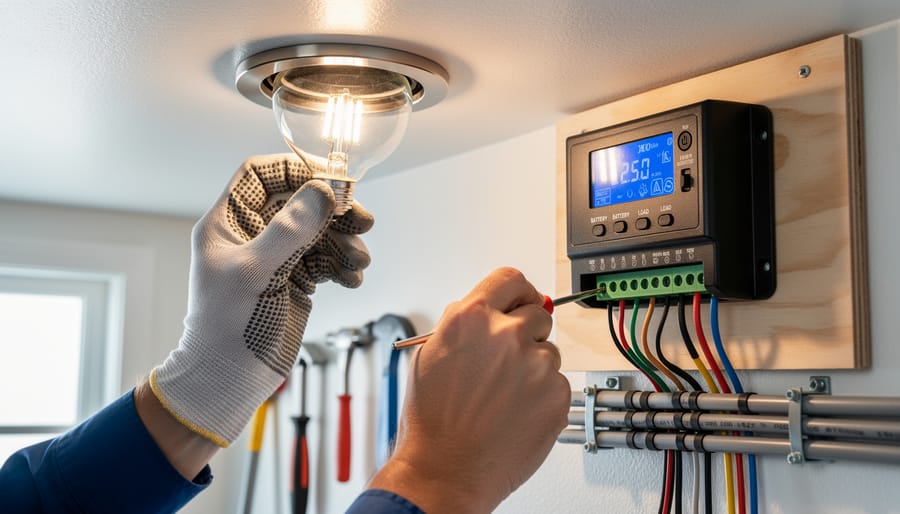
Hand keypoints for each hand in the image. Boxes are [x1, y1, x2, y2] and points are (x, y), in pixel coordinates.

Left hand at [150, 154, 372, 445]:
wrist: (228, 380)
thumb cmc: (226, 327)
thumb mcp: (256, 273)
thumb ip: (289, 230)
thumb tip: (321, 191)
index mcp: (229, 223)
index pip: (261, 175)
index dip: (296, 170)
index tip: (331, 180)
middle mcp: (252, 235)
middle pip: (299, 202)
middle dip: (333, 210)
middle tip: (362, 220)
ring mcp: (275, 258)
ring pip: (318, 232)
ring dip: (344, 242)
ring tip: (359, 262)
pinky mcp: (294, 281)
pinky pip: (325, 260)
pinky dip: (342, 266)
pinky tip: (351, 280)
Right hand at [368, 267, 570, 512]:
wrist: (446, 469)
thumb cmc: (432, 420)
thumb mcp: (431, 354)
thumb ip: (464, 323)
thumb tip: (490, 309)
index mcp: (471, 318)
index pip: (511, 279)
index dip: (517, 291)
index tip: (522, 299)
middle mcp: (506, 335)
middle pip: (537, 312)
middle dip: (525, 331)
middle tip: (507, 361)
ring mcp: (536, 364)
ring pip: (548, 350)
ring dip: (533, 366)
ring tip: (503, 396)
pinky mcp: (557, 394)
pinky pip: (557, 382)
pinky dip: (542, 395)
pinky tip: (515, 412)